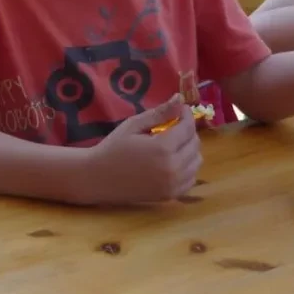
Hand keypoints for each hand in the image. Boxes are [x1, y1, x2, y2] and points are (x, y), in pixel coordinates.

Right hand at [82, 95, 201, 204]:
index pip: (188, 128)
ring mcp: (173, 184)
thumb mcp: (134, 125)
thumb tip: (180, 98)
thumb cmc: (113, 148)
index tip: (180, 110)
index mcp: (163, 148)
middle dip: (188, 132)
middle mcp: (173, 168)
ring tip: (172, 145)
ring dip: (189, 150)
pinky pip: (191, 178)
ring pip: (197, 161)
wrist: (97, 178)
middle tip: (173, 127)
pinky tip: (172, 162)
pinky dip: (187, 168)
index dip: (186, 115)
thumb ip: (160, 113)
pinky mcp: (171, 195)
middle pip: (195, 144)